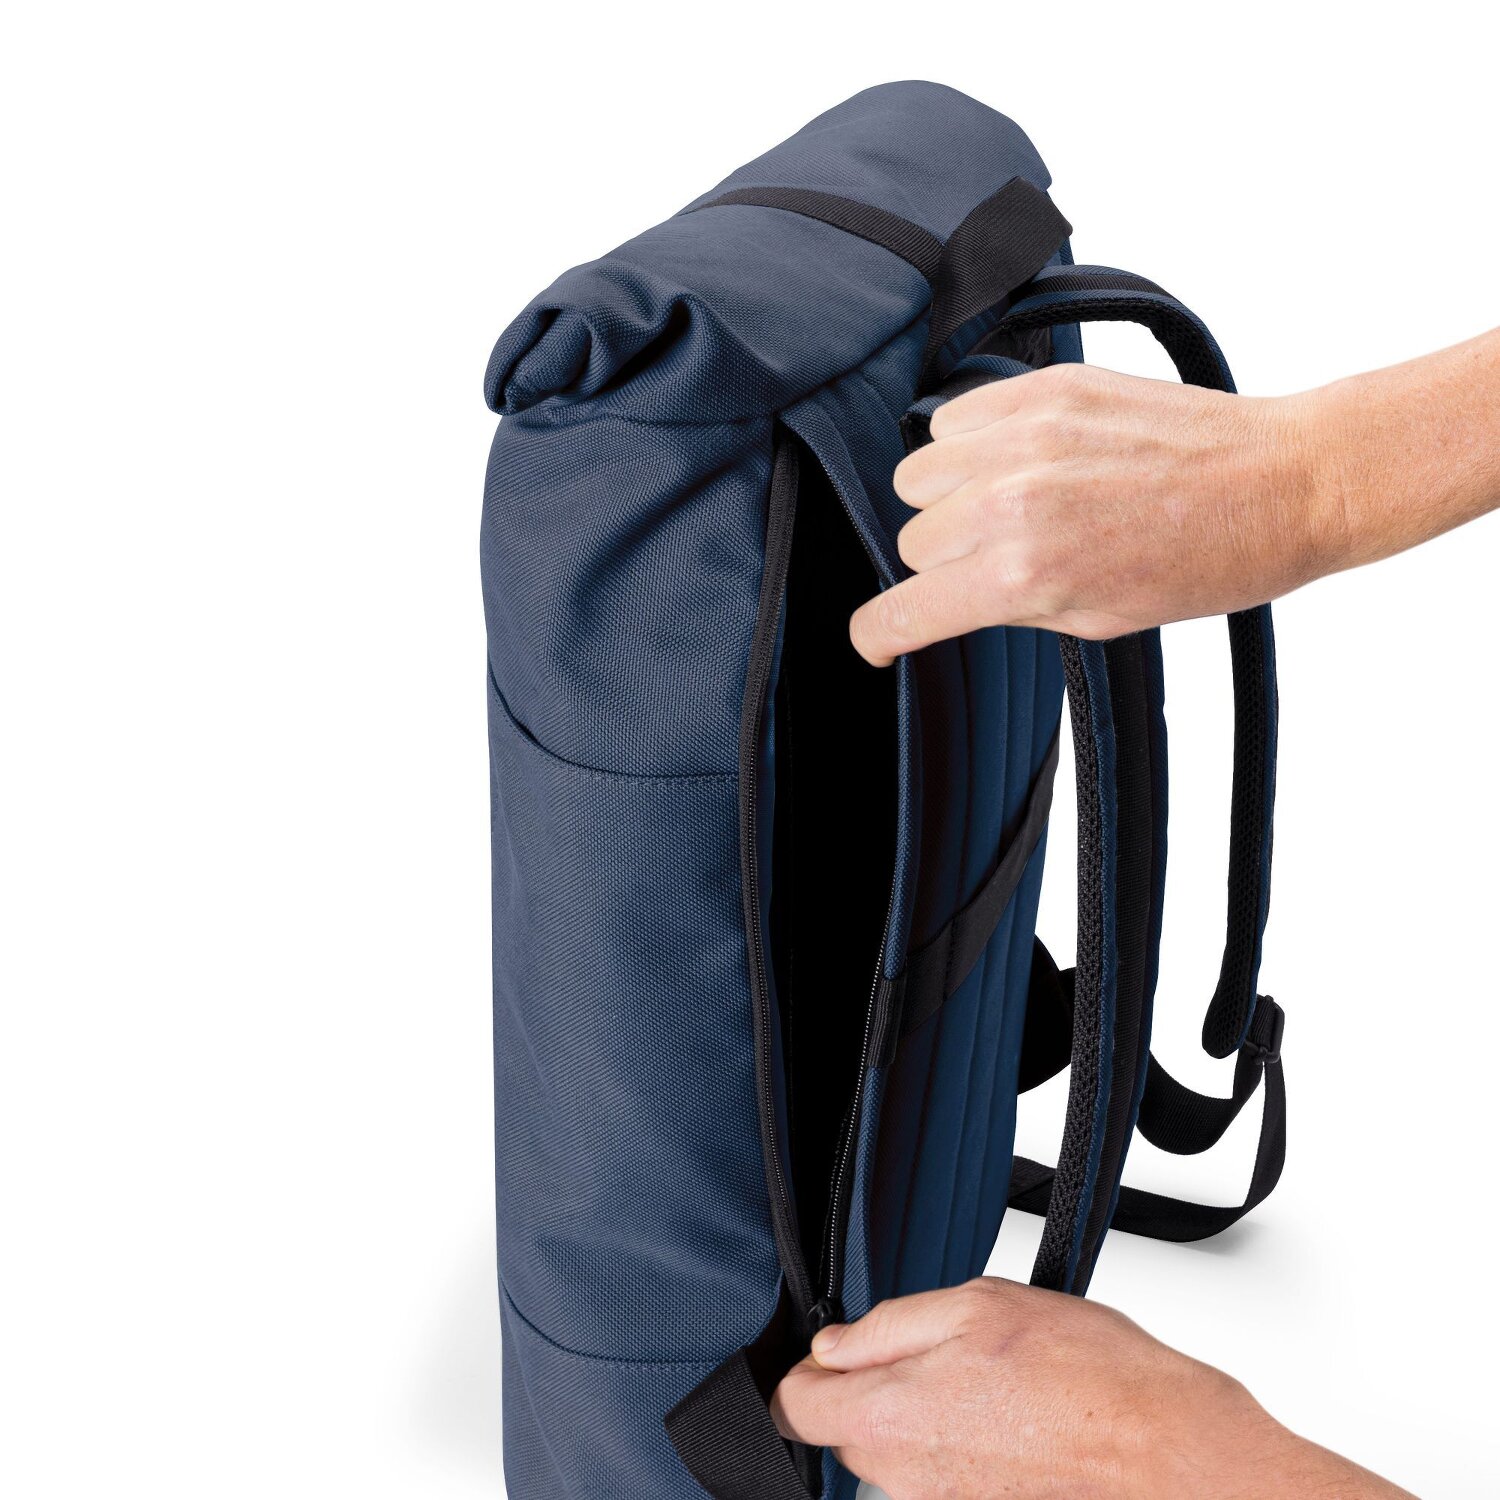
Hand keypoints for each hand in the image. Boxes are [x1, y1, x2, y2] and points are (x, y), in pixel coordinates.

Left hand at [771, 1277, 1411, 1499]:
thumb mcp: (980, 1304)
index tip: (846, 1349)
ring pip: (898, 1458)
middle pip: (846, 1431)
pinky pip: (945, 1482)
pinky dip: (966, 1451)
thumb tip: (833, 1343)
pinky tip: (1016, 1423)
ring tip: (993, 1387)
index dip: (815, 1368)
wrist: (1173, 1456)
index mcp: (890, 1418)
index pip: (795, 1406)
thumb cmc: (1092, 1378)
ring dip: (925, 1419)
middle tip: (942, 1353)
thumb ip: (887, 1326)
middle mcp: (905, 1482)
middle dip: (875, 1389)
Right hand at [850, 364, 1337, 663]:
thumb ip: (1012, 606)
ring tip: (1003, 508)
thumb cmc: (1208, 561)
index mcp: (1025, 574)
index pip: (905, 610)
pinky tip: (1013, 461)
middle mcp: (1012, 500)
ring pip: (919, 476)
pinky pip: (952, 418)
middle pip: (910, 540)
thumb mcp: (1099, 618)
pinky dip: (967, 444)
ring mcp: (1026, 436)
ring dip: (947, 500)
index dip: (881, 634)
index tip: (879, 638)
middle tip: (996, 564)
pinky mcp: (1045, 389)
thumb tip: (955, 598)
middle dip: (941, 562)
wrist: (1281, 483)